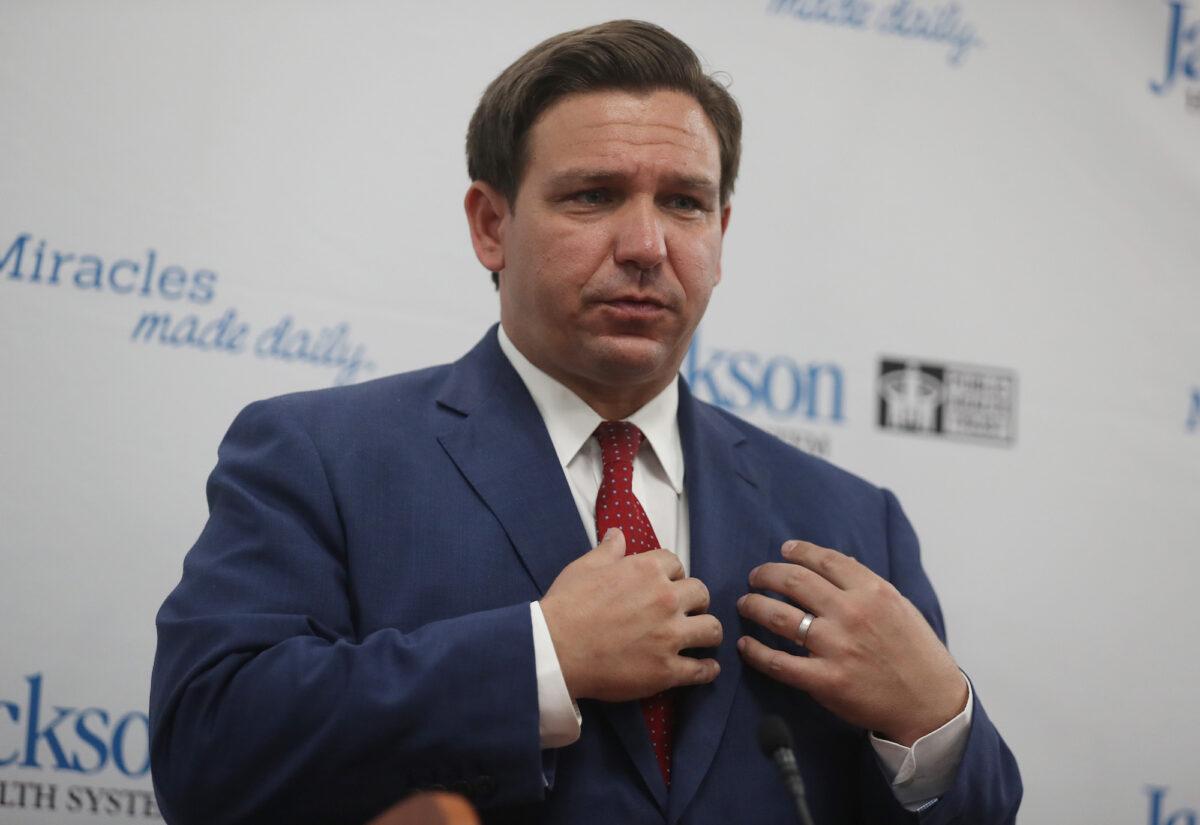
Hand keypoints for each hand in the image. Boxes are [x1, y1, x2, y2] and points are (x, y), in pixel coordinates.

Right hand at [540, 528, 722, 701]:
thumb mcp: (585, 567)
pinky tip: (705, 668)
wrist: (554, 650)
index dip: (672, 574)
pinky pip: (702, 670)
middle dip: (694, 601)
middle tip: (684, 611)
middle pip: (701, 593)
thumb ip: (608, 550)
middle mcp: (665, 599)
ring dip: (706, 631)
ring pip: (711, 628)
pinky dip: (707, 669)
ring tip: (699, 637)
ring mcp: (669, 636)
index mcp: (646, 570)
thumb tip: (617, 534)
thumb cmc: (566, 607)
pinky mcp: (666, 670)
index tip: (667, 584)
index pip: (676, 564)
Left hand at [736, 540, 966, 745]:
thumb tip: (838, 561)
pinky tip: (745, 646)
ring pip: (779, 616)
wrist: (930, 704)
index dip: (798, 551)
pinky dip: (755, 652)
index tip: (783, 550)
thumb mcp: (900, 607)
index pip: (825, 560)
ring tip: (745, 604)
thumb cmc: (917, 654)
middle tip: (756, 577)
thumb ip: (867, 584)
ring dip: (754, 606)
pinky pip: (779, 662)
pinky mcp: (825, 680)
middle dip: (766, 574)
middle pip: (794, 581)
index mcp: (872, 592)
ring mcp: (836, 647)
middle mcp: (851, 614)